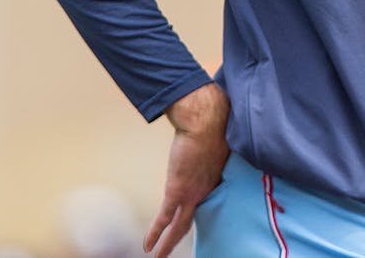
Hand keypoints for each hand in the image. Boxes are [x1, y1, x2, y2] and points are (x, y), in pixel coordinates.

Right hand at [144, 82, 230, 256]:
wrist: (206, 120)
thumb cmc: (213, 123)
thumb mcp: (216, 137)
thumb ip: (212, 141)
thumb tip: (211, 130)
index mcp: (214, 179)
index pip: (205, 202)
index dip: (198, 212)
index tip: (189, 218)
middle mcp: (205, 191)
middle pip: (191, 220)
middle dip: (181, 236)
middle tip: (171, 248)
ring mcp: (192, 193)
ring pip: (179, 227)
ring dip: (167, 244)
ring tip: (159, 257)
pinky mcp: (177, 191)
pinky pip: (165, 220)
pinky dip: (155, 235)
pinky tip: (147, 247)